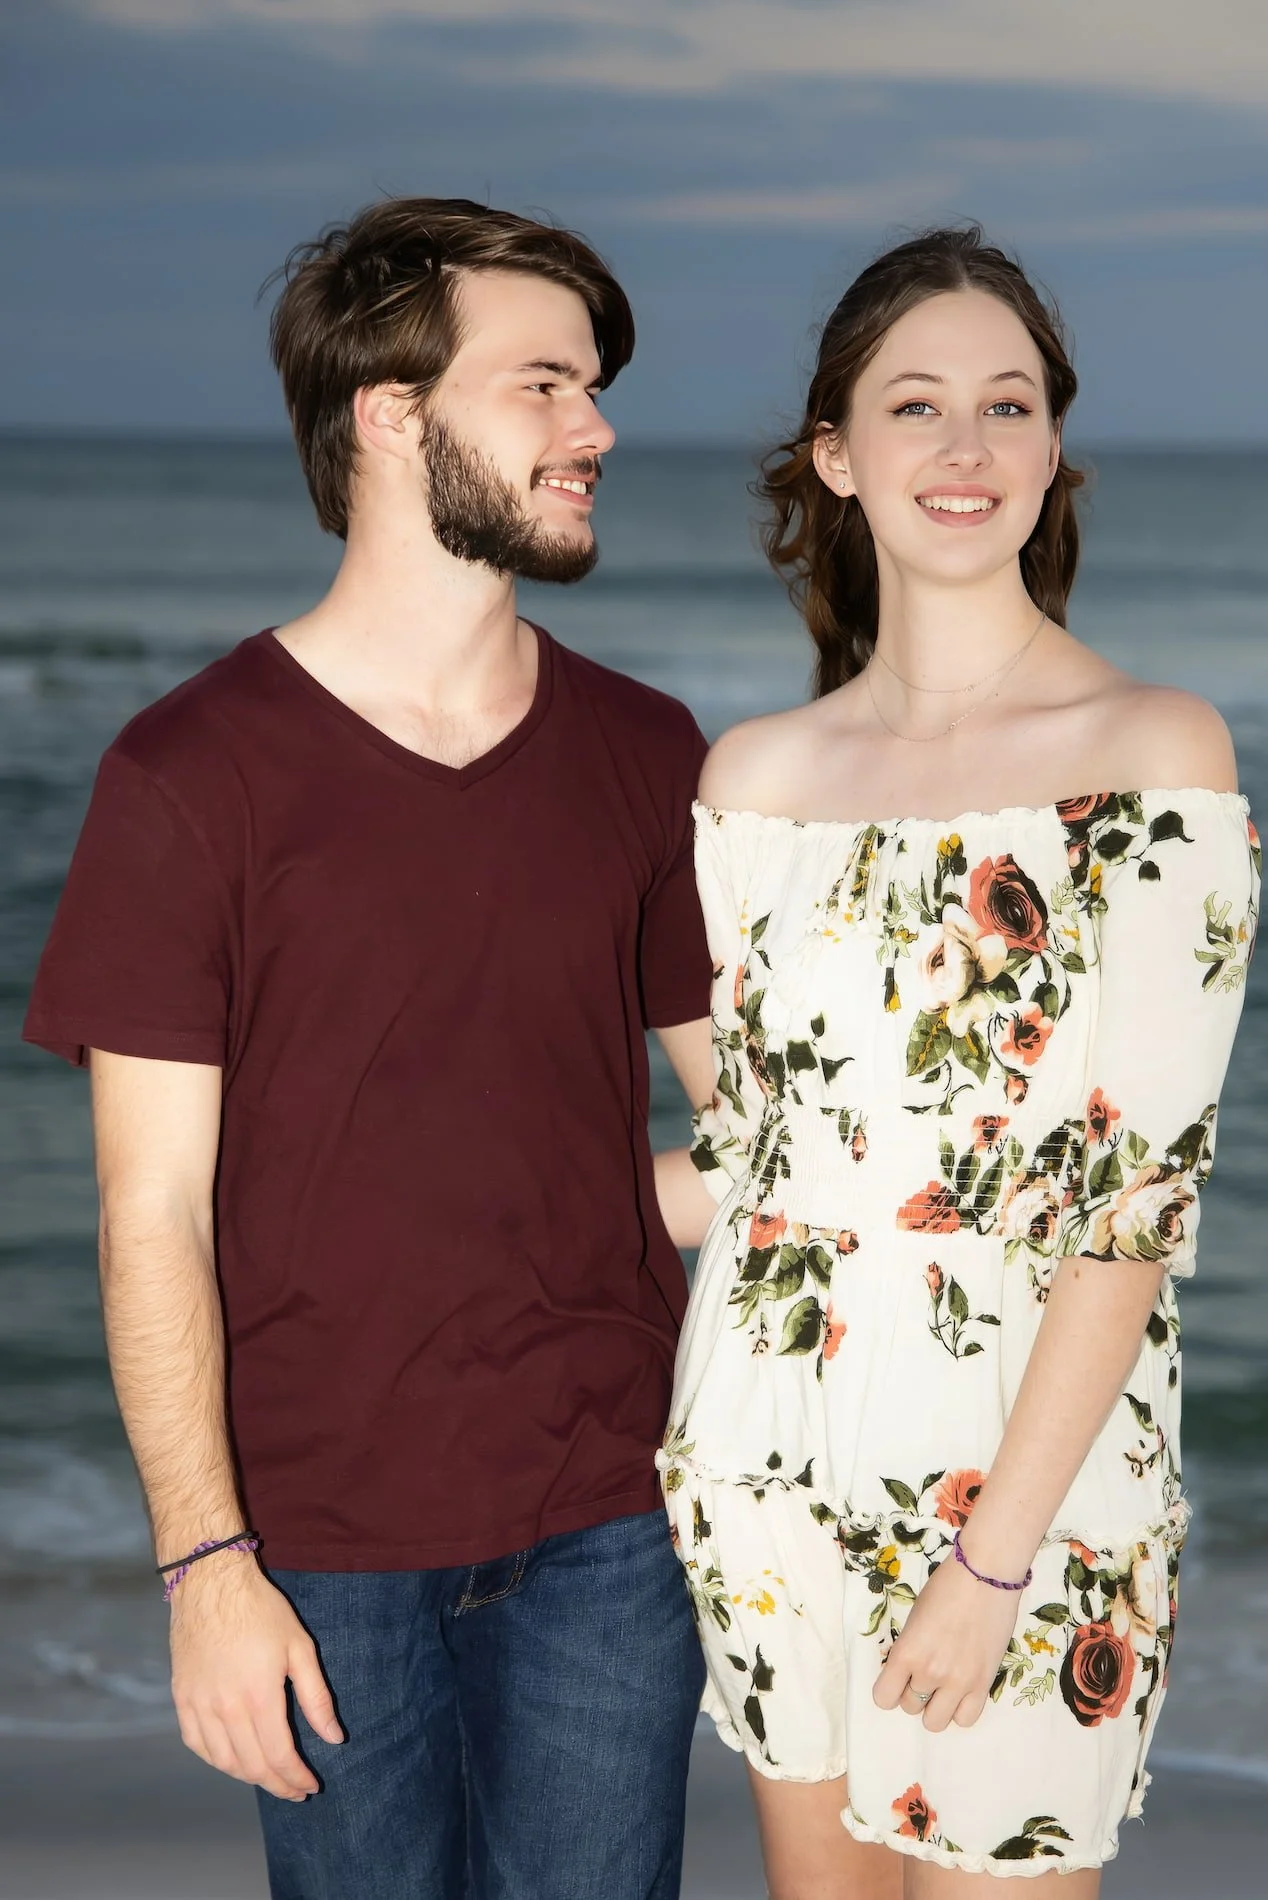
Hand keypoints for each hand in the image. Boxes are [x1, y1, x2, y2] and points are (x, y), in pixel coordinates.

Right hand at [169, 1554, 342, 1799]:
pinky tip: (233, 1759)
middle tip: (294, 1790)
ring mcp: (198, 1706)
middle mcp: (225, 1709)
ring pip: (223, 1761)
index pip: (279, 1756)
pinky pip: (197, 1744)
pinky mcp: (181, 1699)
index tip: (310, 1786)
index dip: (296, 1778)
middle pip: (252, 1766)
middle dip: (277, 1784)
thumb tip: (334, 1739)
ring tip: (269, 1776)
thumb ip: (316, 1698)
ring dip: (248, 1776)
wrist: (210, 1583)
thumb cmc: (260, 1611)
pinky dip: (217, 1760)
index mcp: (259, 1697)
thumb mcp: (300, 1648)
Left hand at [872, 1543, 1022, 1731]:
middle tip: (923, 1671)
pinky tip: (960, 1691)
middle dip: (913, 1691)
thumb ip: (908, 1649)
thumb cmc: (945, 1587)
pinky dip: (959, 1710)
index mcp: (907, 1652)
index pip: (884, 1698)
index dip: (888, 1688)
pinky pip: (966, 1719)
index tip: (896, 1677)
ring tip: (942, 1684)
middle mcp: (931, 1672)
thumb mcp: (914, 1618)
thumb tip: (905, 1672)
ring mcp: (959, 1681)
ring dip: (935, 1705)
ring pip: (935, 1721)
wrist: (985, 1576)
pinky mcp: (984, 1684)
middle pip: (910, 1706)